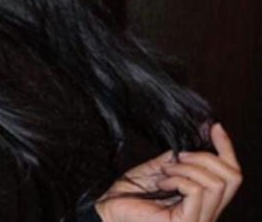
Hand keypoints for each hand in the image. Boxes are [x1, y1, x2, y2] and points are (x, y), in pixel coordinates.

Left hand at [94, 122, 241, 221]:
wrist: (108, 209)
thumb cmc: (130, 194)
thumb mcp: (160, 169)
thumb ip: (180, 159)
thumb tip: (199, 137)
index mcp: (205, 200)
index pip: (232, 175)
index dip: (226, 148)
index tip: (215, 126)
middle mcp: (208, 212)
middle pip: (232, 177)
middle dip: (206, 158)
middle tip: (180, 157)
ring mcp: (200, 220)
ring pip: (215, 182)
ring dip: (187, 168)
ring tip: (165, 172)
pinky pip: (196, 190)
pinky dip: (178, 179)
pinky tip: (161, 183)